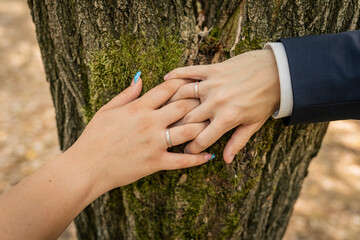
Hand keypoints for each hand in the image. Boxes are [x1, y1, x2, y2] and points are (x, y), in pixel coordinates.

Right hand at [69, 77, 213, 192]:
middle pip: (183, 107)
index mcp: (138, 108)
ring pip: (188, 131)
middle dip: (199, 101)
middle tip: (210, 99)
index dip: (183, 83)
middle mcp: (150, 123)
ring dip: (203, 126)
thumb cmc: (94, 137)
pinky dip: (197, 158)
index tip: (194, 82)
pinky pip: (182, 161)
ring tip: (214, 123)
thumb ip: (126, 94)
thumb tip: (140, 77)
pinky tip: (208, 155)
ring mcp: (154, 143)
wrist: (87, 167)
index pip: (167, 89)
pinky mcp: (155, 162)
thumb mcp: (107, 110)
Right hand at [164, 49, 279, 162]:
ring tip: (165, 109)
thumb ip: (237, 142)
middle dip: (177, 128)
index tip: (185, 151)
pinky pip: (189, 71)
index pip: (201, 139)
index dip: (191, 148)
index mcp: (227, 118)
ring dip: (171, 103)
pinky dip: (176, 75)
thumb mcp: (253, 124)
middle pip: (186, 119)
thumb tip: (225, 160)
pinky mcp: (212, 70)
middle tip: (170, 132)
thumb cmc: (266, 99)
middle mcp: (216, 102)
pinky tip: (166, 80)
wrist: (278, 72)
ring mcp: (212, 84)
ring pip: (182, 95)